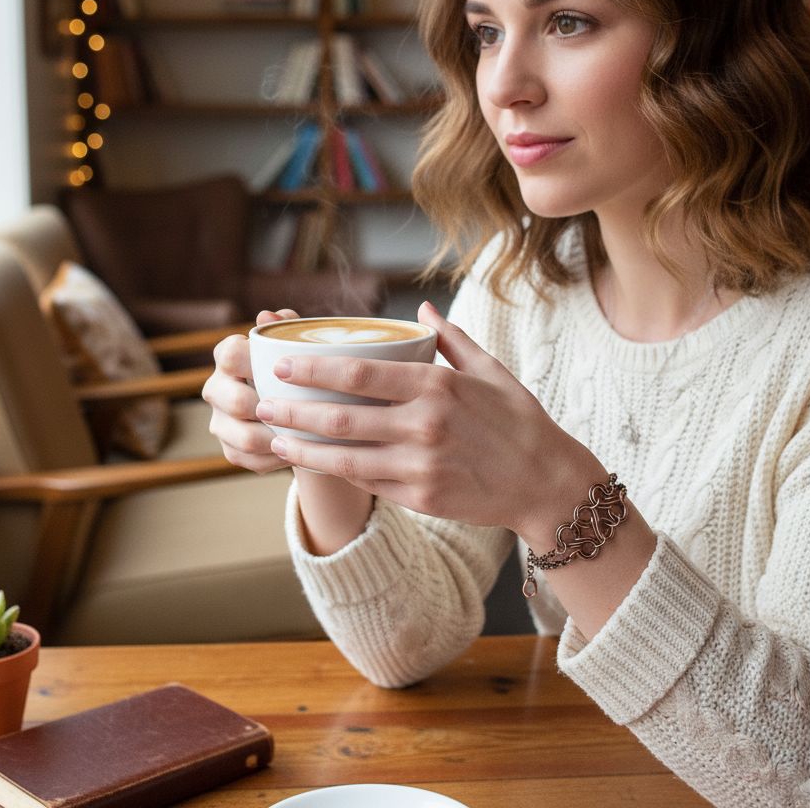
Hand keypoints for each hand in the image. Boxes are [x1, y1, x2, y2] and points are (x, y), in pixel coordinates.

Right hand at [202, 308, 299, 473]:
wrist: (301, 407)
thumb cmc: (297, 367)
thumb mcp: (297, 344)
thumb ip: (286, 327)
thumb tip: (269, 315)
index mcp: (228, 356)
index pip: (230, 355)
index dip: (253, 363)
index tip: (284, 369)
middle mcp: (216, 388)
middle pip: (235, 401)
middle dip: (269, 407)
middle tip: (302, 408)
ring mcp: (220, 422)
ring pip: (245, 438)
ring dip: (278, 438)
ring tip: (306, 434)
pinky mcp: (230, 450)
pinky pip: (252, 461)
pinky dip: (279, 458)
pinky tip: (300, 450)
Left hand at [256, 302, 601, 534]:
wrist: (547, 484)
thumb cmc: (519, 421)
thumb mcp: (490, 371)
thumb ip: (450, 339)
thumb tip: (420, 310)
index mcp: (436, 385)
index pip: (359, 372)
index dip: (313, 369)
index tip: (282, 365)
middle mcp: (424, 425)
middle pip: (340, 417)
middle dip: (293, 410)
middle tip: (262, 404)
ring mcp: (421, 466)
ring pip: (345, 458)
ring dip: (303, 448)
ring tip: (273, 439)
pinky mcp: (421, 498)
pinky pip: (368, 484)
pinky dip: (337, 473)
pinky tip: (314, 464)